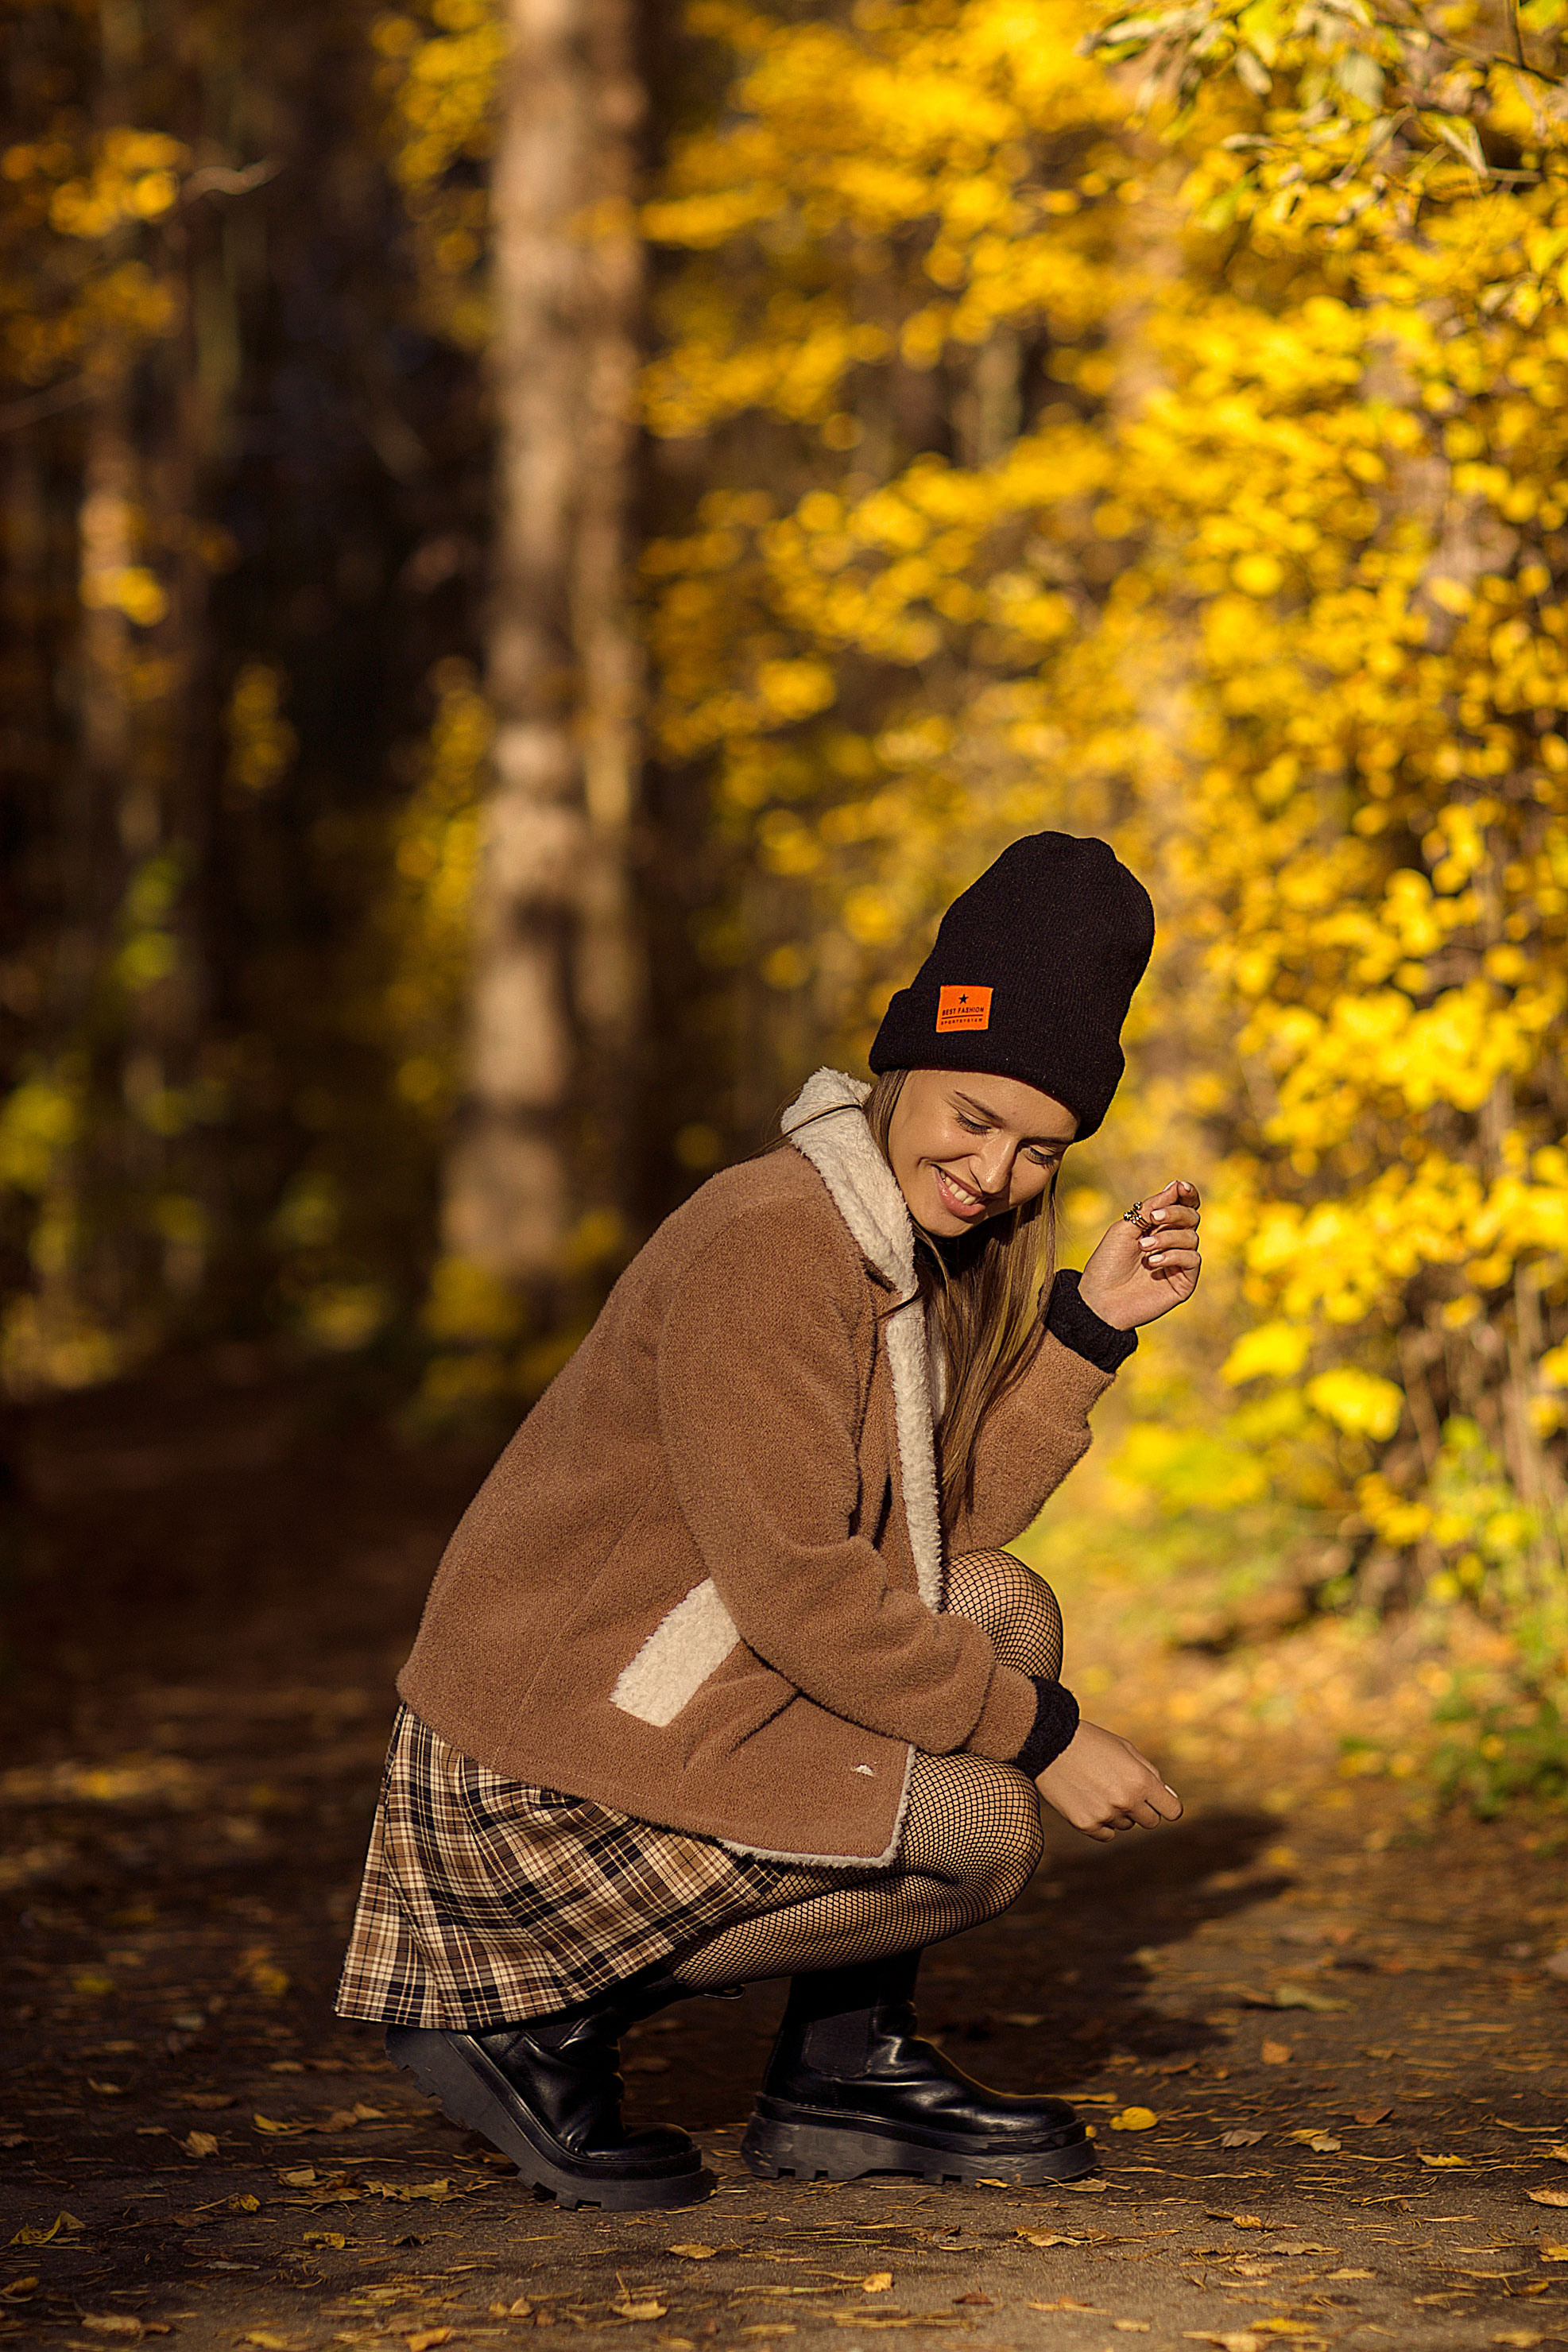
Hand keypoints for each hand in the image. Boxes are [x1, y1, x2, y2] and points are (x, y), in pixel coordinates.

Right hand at [1034, 1720, 1182, 1843]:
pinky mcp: (1085, 1824)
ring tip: (1099, 1788)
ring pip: (1125, 1825)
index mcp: (1141, 1781)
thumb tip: (1169, 1798)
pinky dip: (1102, 1823)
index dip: (1166, 1805)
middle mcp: (1126, 1801)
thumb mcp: (1127, 1750)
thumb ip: (1151, 1775)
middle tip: (1123, 1791)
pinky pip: (1106, 1834)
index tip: (1157, 1801)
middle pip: (1150, 1822)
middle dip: (1142, 1809)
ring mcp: (1105, 1815)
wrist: (1050, 1743)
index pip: (1172, 1811)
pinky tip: (1090, 1801)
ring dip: (1119, 1812)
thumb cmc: (1092, 1743)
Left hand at [1077, 1178, 1200, 1330]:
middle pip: (1192, 1218)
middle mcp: (1172, 1243)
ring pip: (1192, 1238)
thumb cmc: (1108, 1264)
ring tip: (1144, 1248)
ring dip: (1167, 1238)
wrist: (1100, 1299)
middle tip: (1152, 1219)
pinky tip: (1153, 1263)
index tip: (1181, 1187)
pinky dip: (1174, 1255)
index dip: (1187, 1195)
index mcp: (1158, 1228)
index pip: (1183, 1206)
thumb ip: (1151, 1208)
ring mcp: (1179, 1263)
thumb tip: (1175, 1186)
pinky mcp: (1184, 1282)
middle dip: (1175, 1213)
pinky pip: (1193, 1259)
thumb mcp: (1126, 1228)